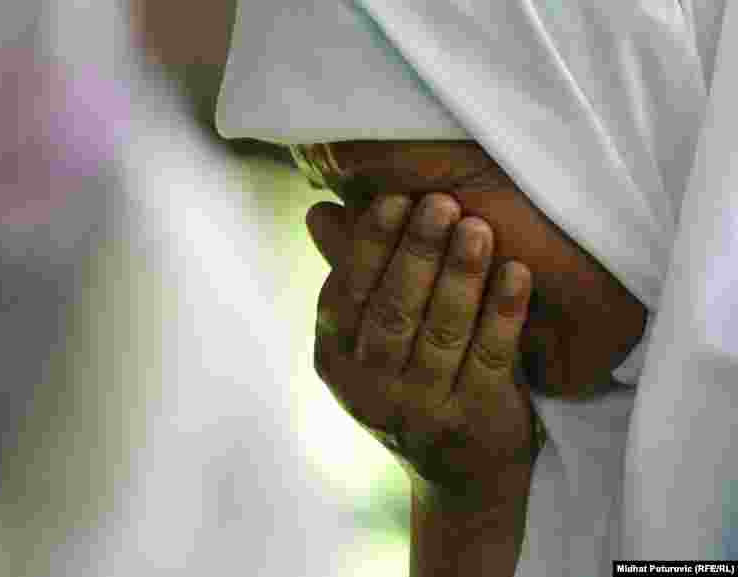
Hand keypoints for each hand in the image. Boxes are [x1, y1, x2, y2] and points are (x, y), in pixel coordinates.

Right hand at [308, 193, 535, 503]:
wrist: (458, 473)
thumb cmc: (409, 383)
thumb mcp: (367, 340)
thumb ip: (353, 276)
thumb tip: (320, 212)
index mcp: (336, 361)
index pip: (347, 296)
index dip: (370, 246)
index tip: (395, 198)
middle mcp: (372, 389)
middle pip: (393, 313)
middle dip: (417, 253)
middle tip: (440, 203)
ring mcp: (422, 409)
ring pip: (441, 333)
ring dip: (460, 276)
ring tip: (477, 228)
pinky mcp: (474, 420)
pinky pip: (490, 358)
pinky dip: (504, 313)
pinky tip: (516, 272)